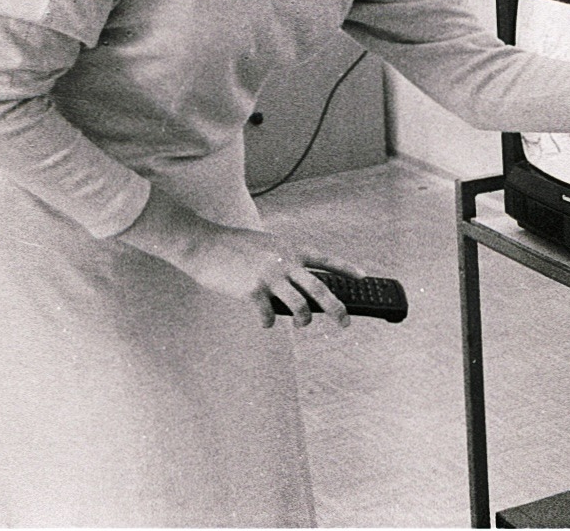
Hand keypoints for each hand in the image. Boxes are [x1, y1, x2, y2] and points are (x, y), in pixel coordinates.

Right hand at [118, 186, 363, 327]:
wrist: (205, 245)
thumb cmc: (235, 248)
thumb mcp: (267, 247)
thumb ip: (285, 262)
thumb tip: (299, 288)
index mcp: (291, 250)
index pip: (326, 260)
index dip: (346, 268)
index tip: (364, 276)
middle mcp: (285, 262)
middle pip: (320, 289)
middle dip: (338, 309)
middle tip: (346, 323)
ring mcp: (270, 276)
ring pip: (300, 306)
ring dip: (304, 320)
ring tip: (302, 324)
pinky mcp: (253, 290)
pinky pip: (268, 315)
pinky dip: (269, 322)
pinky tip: (265, 322)